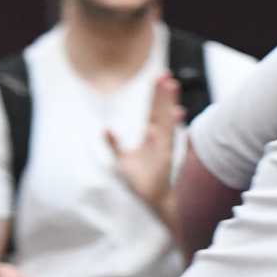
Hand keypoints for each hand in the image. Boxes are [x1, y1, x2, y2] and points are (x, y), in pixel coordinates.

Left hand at [105, 73, 183, 218]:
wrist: (150, 201)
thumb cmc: (139, 181)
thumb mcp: (121, 160)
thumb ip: (114, 144)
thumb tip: (105, 129)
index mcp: (152, 137)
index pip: (153, 111)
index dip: (155, 95)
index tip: (159, 78)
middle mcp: (160, 139)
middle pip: (161, 111)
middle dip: (163, 94)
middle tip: (166, 75)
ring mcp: (164, 148)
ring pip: (166, 121)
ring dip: (168, 105)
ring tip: (170, 87)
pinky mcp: (165, 159)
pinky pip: (166, 142)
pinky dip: (166, 131)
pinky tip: (165, 120)